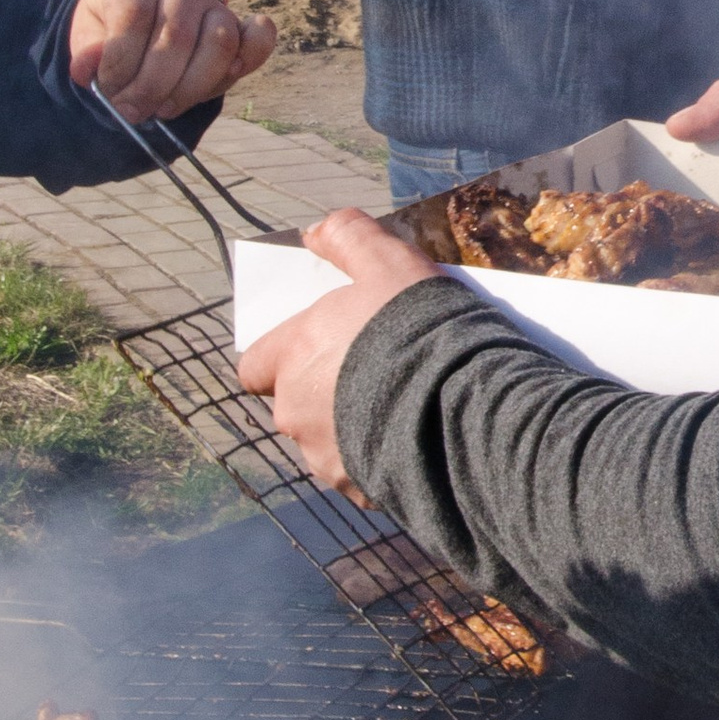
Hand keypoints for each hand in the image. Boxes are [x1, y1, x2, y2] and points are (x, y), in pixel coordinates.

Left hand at [67, 0, 275, 121]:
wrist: (139, 10)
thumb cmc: (112, 25)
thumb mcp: (86, 33)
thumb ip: (86, 51)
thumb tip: (89, 68)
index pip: (134, 17)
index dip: (120, 61)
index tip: (107, 89)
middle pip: (177, 37)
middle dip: (152, 86)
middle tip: (132, 111)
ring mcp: (214, 6)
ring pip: (219, 43)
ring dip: (190, 88)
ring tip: (163, 108)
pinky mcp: (237, 27)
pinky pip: (258, 38)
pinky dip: (253, 58)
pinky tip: (229, 77)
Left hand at [238, 205, 435, 488]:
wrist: (463, 406)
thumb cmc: (419, 328)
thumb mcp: (389, 261)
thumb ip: (348, 237)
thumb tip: (315, 231)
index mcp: (293, 356)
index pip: (255, 366)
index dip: (281, 357)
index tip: (317, 349)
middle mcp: (295, 411)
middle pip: (294, 404)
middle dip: (324, 392)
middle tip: (373, 373)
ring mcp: (323, 455)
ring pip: (325, 440)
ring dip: (349, 427)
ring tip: (399, 409)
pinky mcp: (356, 488)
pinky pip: (358, 472)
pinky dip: (377, 458)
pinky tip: (414, 439)